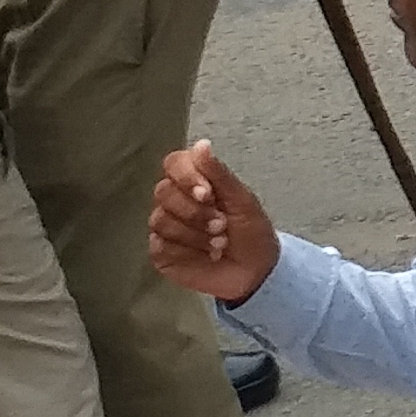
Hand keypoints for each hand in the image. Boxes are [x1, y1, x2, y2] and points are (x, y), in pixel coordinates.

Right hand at [149, 141, 280, 305]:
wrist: (255, 271)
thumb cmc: (252, 232)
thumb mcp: (242, 200)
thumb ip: (219, 174)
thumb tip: (201, 145)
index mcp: (197, 182)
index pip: (174, 163)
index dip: (187, 177)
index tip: (208, 193)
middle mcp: (176, 201)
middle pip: (163, 191)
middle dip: (195, 211)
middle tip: (221, 224)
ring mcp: (166, 227)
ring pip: (160, 219)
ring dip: (195, 233)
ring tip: (219, 242)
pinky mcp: (161, 252)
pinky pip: (159, 245)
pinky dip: (187, 251)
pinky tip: (205, 255)